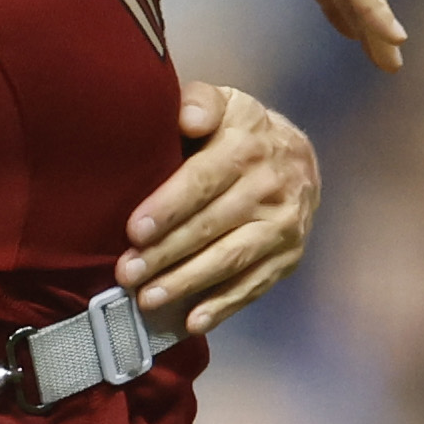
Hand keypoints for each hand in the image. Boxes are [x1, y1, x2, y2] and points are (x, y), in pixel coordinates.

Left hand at [116, 83, 315, 331]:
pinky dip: (223, 306)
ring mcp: (284, 225)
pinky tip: (192, 321)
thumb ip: (198, 104)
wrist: (297, 154)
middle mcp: (271, 187)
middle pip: (212, 226)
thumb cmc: (235, 131)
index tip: (135, 231)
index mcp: (246, 145)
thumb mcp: (220, 103)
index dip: (169, 207)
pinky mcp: (288, 255)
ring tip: (148, 299)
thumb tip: (187, 118)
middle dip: (167, 254)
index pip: (203, 180)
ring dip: (188, 283)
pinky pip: (254, 284)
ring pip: (232, 259)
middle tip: (127, 274)